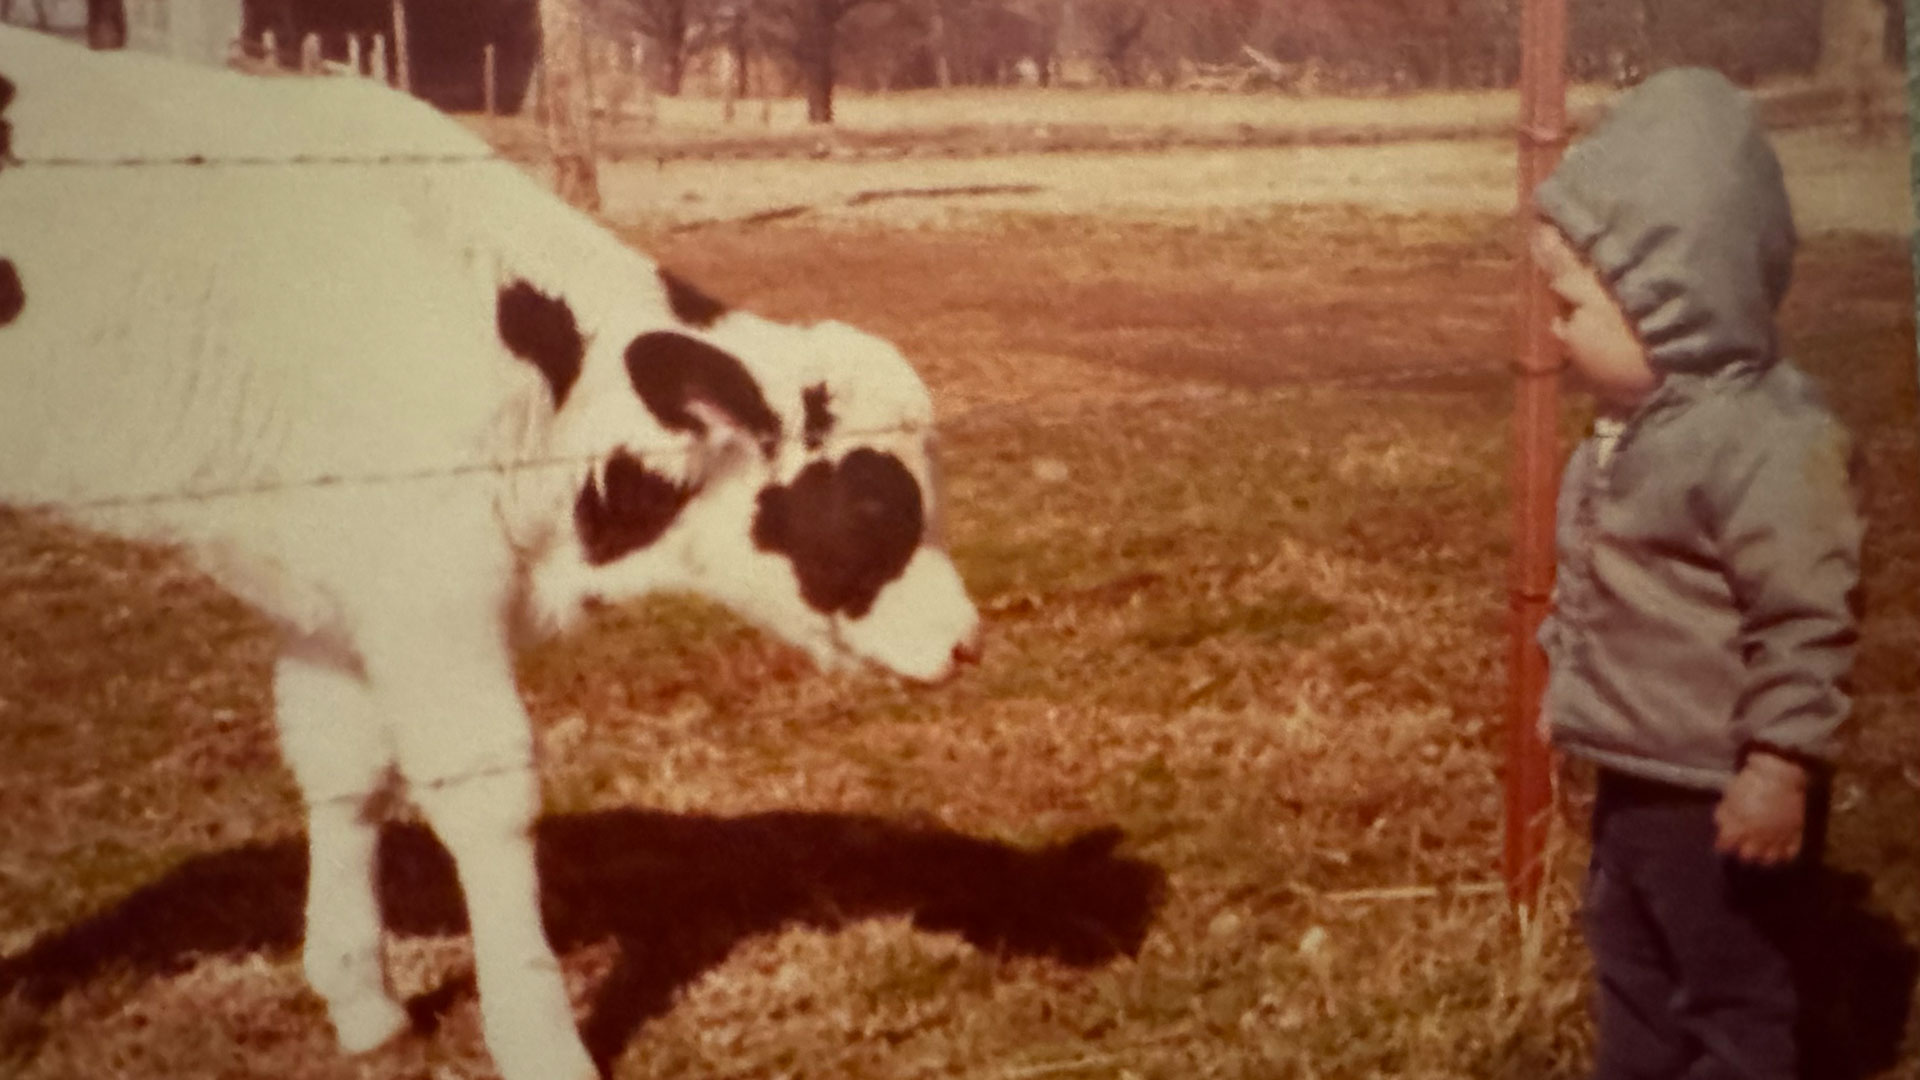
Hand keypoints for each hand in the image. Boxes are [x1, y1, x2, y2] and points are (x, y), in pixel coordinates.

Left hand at [1714, 751, 1807, 865]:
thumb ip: (1724, 814)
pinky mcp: (1795, 833)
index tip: (1723, 842)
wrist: (1781, 774)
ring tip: (1760, 851)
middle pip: (1747, 856)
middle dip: (1742, 851)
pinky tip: (1779, 850)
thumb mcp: (1730, 796)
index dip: (1722, 844)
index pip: (1725, 846)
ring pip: (1769, 859)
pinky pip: (1790, 853)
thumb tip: (1721, 826)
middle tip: (1742, 846)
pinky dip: (1784, 854)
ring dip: (1762, 856)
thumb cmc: (1750, 782)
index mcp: (1739, 828)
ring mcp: (1778, 837)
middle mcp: (1758, 837)